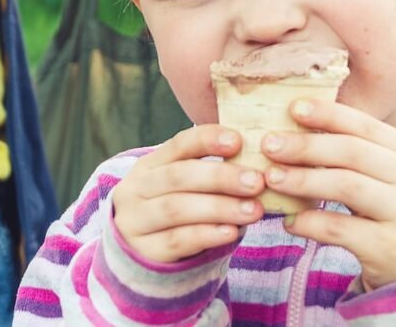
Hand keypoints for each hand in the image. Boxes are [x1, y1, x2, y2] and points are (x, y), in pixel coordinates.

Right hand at [111, 126, 265, 263]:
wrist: (146, 255)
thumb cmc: (180, 210)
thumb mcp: (187, 186)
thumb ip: (213, 172)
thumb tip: (260, 161)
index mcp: (150, 165)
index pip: (178, 144)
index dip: (207, 140)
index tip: (238, 141)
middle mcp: (137, 189)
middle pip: (178, 176)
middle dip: (221, 177)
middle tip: (257, 182)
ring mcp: (136, 221)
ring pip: (177, 209)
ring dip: (220, 207)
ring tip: (254, 210)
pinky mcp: (145, 252)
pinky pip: (177, 240)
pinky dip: (207, 234)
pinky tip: (232, 232)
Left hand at [260, 99, 395, 289]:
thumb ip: (362, 155)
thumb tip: (303, 125)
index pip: (368, 127)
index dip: (330, 115)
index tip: (294, 108)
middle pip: (354, 153)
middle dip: (307, 145)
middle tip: (270, 144)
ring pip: (346, 187)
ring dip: (303, 179)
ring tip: (272, 177)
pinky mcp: (389, 249)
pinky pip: (339, 229)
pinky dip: (309, 222)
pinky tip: (290, 221)